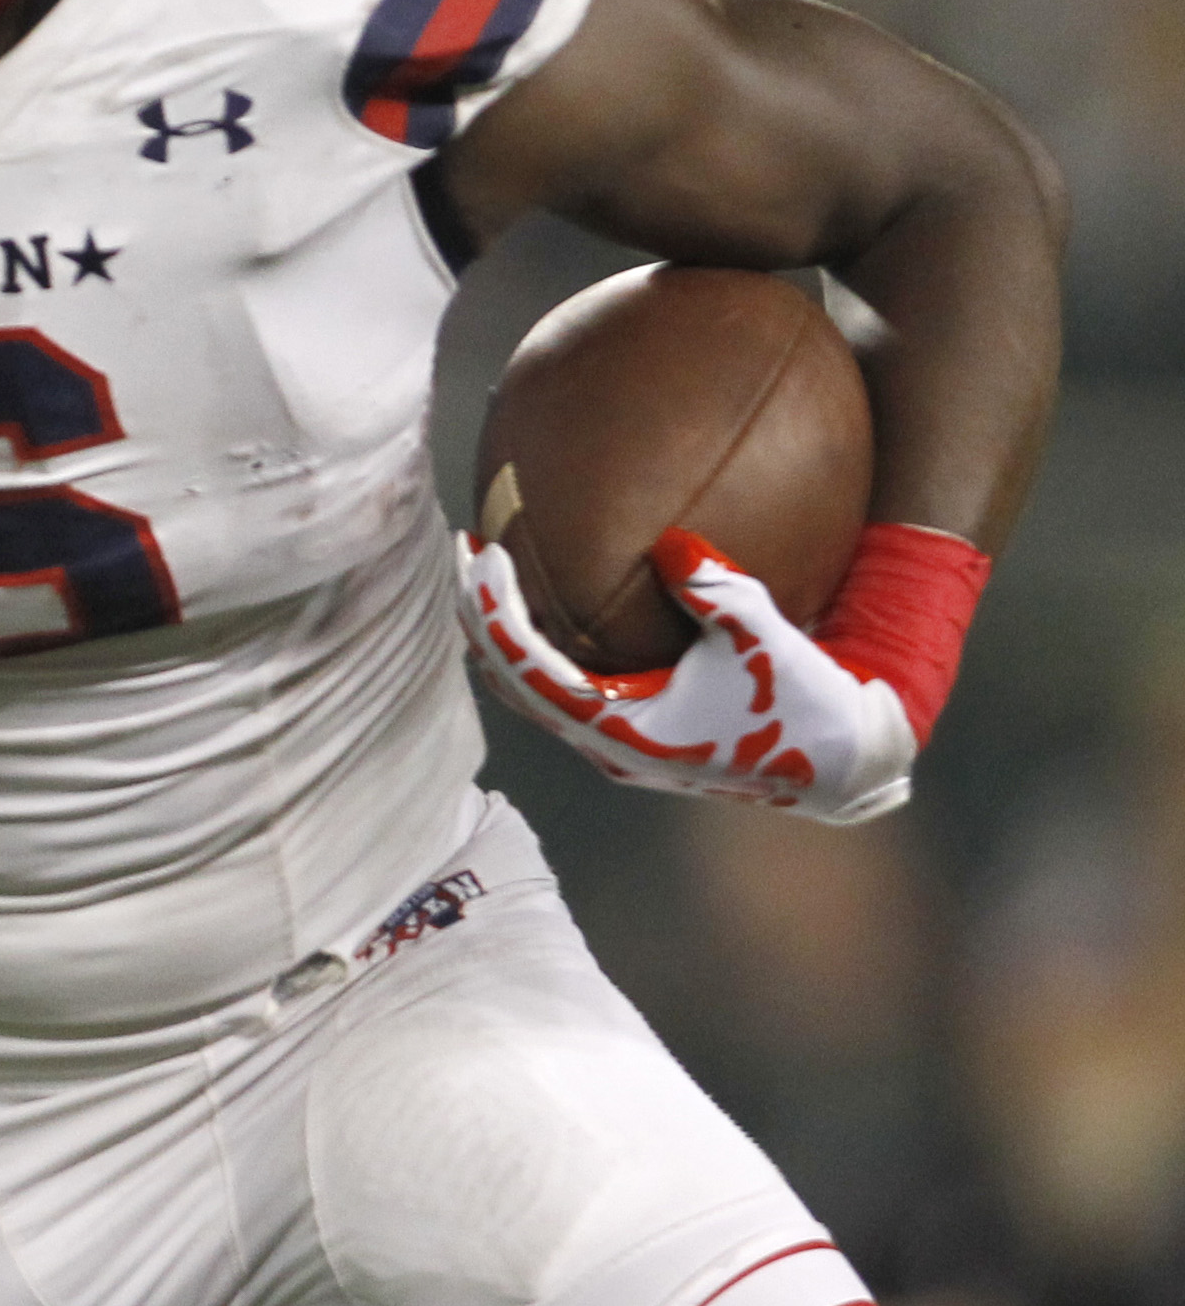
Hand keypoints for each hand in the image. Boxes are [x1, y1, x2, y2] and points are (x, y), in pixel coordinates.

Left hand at [457, 529, 913, 823]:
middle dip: (479, 612)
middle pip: (509, 677)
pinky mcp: (629, 731)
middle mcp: (606, 745)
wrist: (839, 762)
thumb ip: (716, 589)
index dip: (495, 612)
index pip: (529, 669)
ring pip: (525, 687)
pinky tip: (532, 599)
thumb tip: (671, 543)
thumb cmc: (803, 703)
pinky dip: (532, 644)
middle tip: (465, 544)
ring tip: (482, 567)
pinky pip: (556, 687)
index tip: (484, 553)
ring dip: (499, 629)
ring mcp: (613, 742)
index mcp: (624, 732)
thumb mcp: (765, 638)